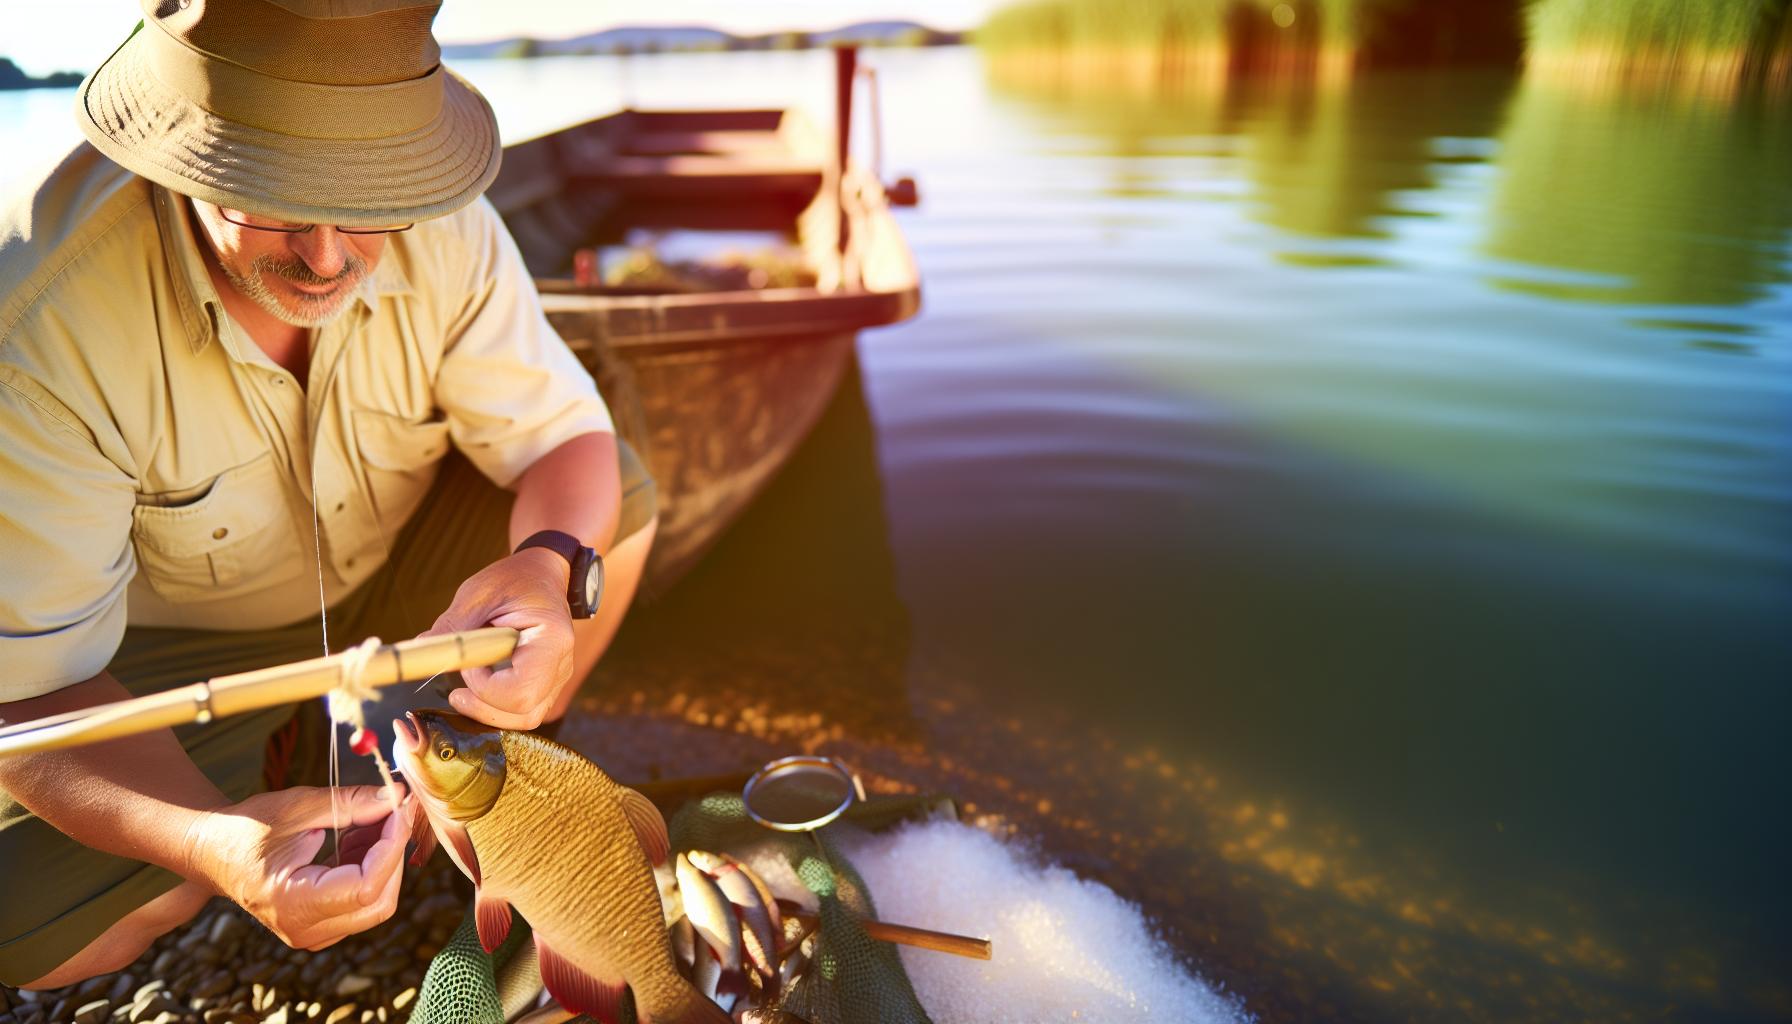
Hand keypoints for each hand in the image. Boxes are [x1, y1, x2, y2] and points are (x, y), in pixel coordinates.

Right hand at [183, 784, 410, 950]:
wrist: (213, 850)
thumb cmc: (248, 827)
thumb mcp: (300, 806)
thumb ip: (351, 803)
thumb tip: (398, 797)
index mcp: (292, 904)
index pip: (366, 886)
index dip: (391, 847)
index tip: (400, 809)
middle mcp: (304, 930)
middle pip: (379, 901)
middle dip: (393, 853)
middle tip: (393, 810)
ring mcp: (313, 933)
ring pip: (377, 903)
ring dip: (383, 860)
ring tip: (366, 821)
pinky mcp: (320, 926)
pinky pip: (363, 903)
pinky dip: (371, 869)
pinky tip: (356, 839)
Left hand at [424, 548, 574, 729]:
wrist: (540, 575)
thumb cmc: (513, 580)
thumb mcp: (478, 595)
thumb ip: (452, 627)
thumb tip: (419, 651)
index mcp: (551, 639)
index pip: (520, 691)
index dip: (485, 689)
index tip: (469, 665)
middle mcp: (562, 664)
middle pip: (526, 712)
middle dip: (484, 708)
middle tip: (457, 692)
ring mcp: (557, 677)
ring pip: (527, 718)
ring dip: (490, 713)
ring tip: (466, 692)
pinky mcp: (547, 684)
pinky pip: (525, 710)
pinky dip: (497, 709)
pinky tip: (479, 689)